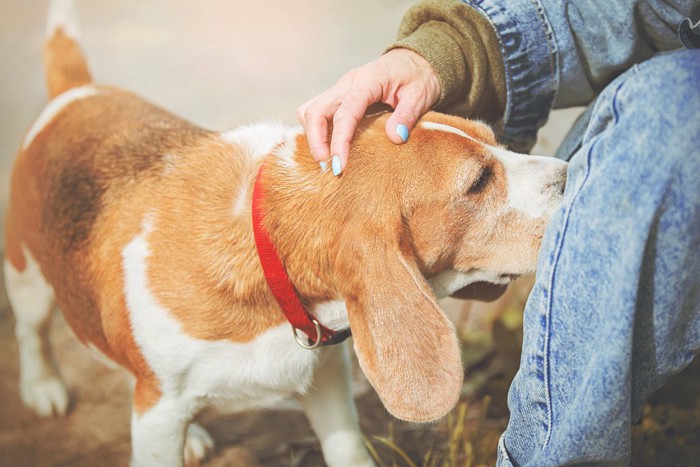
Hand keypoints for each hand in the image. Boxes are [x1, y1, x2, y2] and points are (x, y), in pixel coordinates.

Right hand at [297, 49, 439, 174]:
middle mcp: (347, 83)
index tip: (339, 165)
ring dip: (312, 136)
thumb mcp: (421, 94)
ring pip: (310, 110)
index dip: (339, 141)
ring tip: (326, 160)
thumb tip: (395, 138)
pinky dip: (316, 131)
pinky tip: (328, 148)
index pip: (344, 113)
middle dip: (315, 141)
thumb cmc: (418, 77)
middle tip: (326, 166)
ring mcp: (340, 89)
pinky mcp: (338, 97)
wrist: (414, 60)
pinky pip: (317, 113)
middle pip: (315, 110)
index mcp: (367, 81)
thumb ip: (408, 115)